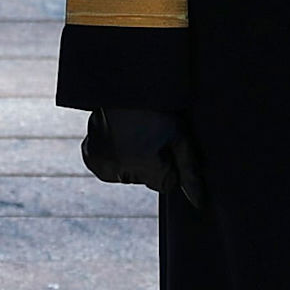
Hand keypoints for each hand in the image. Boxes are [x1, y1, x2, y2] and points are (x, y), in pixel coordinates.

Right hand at [80, 105, 205, 208]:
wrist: (124, 86)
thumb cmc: (157, 109)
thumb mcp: (178, 136)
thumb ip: (189, 171)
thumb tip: (198, 204)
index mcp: (144, 164)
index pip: (166, 185)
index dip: (170, 164)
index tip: (165, 142)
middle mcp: (119, 168)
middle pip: (146, 181)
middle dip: (151, 164)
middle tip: (148, 135)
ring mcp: (101, 164)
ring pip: (128, 176)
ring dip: (132, 162)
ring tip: (133, 135)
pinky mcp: (90, 158)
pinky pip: (108, 170)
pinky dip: (114, 159)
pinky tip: (118, 139)